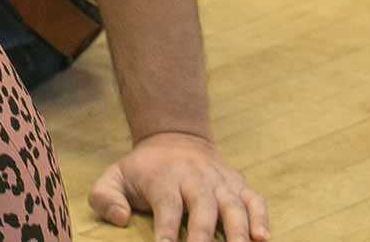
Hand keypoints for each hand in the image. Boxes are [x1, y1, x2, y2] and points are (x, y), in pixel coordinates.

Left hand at [91, 132, 268, 241]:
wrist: (174, 138)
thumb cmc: (142, 170)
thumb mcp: (114, 176)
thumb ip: (106, 197)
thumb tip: (120, 218)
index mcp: (163, 177)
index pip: (167, 204)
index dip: (166, 228)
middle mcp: (194, 177)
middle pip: (202, 206)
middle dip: (202, 234)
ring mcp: (219, 181)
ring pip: (233, 205)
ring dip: (238, 230)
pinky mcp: (238, 185)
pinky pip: (255, 200)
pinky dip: (261, 218)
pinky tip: (263, 238)